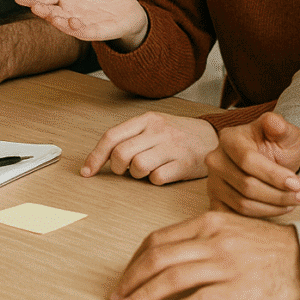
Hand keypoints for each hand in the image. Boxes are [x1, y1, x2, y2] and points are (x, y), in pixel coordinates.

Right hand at [13, 0, 147, 50]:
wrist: (127, 9)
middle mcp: (70, 12)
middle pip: (52, 12)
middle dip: (43, 10)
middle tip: (33, 6)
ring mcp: (83, 23)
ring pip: (66, 25)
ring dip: (59, 22)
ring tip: (52, 17)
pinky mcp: (98, 31)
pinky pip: (87, 33)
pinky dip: (80, 30)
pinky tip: (75, 23)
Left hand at [83, 112, 217, 184]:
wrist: (212, 136)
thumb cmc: (177, 133)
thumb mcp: (154, 125)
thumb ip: (130, 137)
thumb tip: (101, 157)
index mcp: (146, 119)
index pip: (112, 136)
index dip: (95, 156)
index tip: (86, 172)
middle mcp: (158, 130)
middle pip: (122, 154)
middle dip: (118, 168)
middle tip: (126, 170)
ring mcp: (172, 146)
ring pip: (138, 167)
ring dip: (137, 175)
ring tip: (147, 170)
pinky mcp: (185, 164)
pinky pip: (157, 178)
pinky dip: (155, 180)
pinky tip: (163, 173)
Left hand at [110, 211, 299, 299]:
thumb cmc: (263, 244)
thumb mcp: (226, 229)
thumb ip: (197, 238)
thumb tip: (163, 257)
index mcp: (205, 223)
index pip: (158, 239)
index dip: (135, 260)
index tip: (123, 277)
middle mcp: (211, 240)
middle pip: (158, 258)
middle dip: (132, 279)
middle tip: (116, 296)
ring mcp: (224, 264)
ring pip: (172, 278)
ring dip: (144, 296)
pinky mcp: (238, 289)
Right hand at [206, 112, 299, 216]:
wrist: (270, 159)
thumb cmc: (276, 146)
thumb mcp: (284, 133)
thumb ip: (280, 126)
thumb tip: (274, 122)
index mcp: (228, 138)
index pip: (248, 160)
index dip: (274, 175)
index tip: (298, 183)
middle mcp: (216, 159)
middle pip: (246, 186)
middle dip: (279, 195)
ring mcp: (213, 181)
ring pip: (243, 204)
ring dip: (274, 207)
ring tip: (294, 200)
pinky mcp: (216, 199)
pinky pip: (237, 216)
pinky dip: (261, 216)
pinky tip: (278, 208)